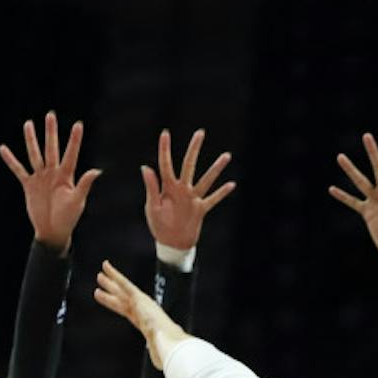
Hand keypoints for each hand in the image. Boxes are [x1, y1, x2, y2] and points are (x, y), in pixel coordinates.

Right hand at [0, 111, 101, 251]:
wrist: (52, 232)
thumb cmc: (68, 218)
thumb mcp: (77, 201)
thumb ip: (84, 185)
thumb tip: (97, 171)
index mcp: (67, 176)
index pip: (71, 154)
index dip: (74, 140)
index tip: (78, 124)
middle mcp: (53, 173)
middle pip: (51, 148)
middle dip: (50, 132)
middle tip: (50, 115)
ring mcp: (40, 178)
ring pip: (35, 154)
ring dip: (31, 140)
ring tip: (28, 124)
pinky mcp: (29, 185)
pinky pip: (19, 170)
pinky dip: (11, 160)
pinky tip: (3, 148)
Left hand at [94, 260, 188, 368]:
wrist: (169, 342)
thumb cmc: (167, 349)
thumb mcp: (159, 353)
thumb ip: (157, 355)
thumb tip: (160, 364)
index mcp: (145, 322)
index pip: (129, 312)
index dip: (120, 307)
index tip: (114, 302)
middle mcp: (142, 311)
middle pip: (122, 300)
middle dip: (111, 294)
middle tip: (101, 287)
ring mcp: (140, 303)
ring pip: (121, 290)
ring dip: (110, 283)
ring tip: (99, 276)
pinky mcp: (139, 297)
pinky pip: (124, 283)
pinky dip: (115, 274)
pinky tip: (105, 266)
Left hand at [142, 129, 235, 250]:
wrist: (171, 244)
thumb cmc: (158, 225)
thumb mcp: (152, 207)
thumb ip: (151, 187)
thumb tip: (145, 167)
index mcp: (167, 187)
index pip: (165, 164)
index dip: (165, 149)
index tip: (165, 133)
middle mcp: (181, 189)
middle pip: (189, 165)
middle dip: (194, 149)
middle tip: (200, 132)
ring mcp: (192, 198)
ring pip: (206, 180)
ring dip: (216, 169)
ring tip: (226, 156)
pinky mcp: (200, 209)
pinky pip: (213, 199)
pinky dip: (221, 193)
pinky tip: (232, 184)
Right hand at [329, 133, 377, 276]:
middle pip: (377, 169)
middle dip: (372, 153)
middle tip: (366, 136)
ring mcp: (376, 202)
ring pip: (361, 182)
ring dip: (351, 170)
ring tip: (340, 157)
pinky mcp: (368, 214)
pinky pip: (353, 202)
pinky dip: (343, 196)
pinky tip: (332, 189)